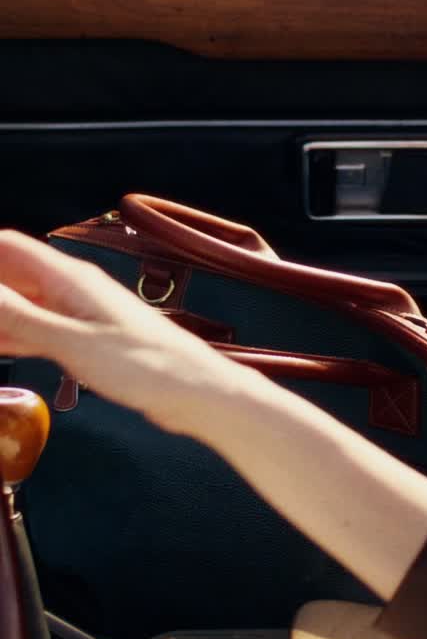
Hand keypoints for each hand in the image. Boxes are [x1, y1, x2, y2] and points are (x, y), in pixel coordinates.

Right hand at [0, 231, 234, 435]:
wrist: (194, 391)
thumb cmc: (148, 366)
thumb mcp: (73, 342)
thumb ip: (21, 316)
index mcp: (70, 279)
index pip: (8, 247)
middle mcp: (73, 289)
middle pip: (11, 275)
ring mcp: (81, 314)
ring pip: (23, 304)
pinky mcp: (89, 341)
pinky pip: (39, 329)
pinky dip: (15, 335)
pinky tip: (3, 346)